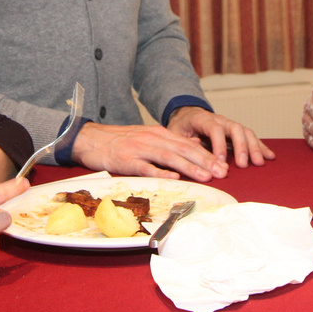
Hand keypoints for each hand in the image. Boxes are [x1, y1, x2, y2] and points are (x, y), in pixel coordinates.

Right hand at [71, 121, 231, 181]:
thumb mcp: (145, 137)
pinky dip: (162, 173)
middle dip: (205, 161)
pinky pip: (147, 167)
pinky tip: (175, 178)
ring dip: (190, 167)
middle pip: (184, 149)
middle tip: (222, 172)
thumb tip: (190, 152)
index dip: (207, 155)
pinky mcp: (127, 160)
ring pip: (170, 158)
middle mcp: (152, 138)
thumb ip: (166, 145)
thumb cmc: (118, 141)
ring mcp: (140, 149)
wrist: (90, 138)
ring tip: (206, 176)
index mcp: (158, 133)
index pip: (188, 144)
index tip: (222, 165)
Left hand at [167, 106, 274, 168]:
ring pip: (245, 131)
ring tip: (259, 163)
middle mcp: (219, 119)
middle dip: (241, 147)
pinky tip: (269, 156)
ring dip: (254, 147)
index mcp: (202, 119)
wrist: (186, 115)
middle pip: (234, 128)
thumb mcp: (175, 133)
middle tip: (243, 165)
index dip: (218, 144)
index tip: (221, 161)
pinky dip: (261, 146)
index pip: (214, 129)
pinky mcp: (236, 131)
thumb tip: (193, 153)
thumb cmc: (180, 127)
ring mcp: (229, 124)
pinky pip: (250, 136)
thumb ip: (183, 142)